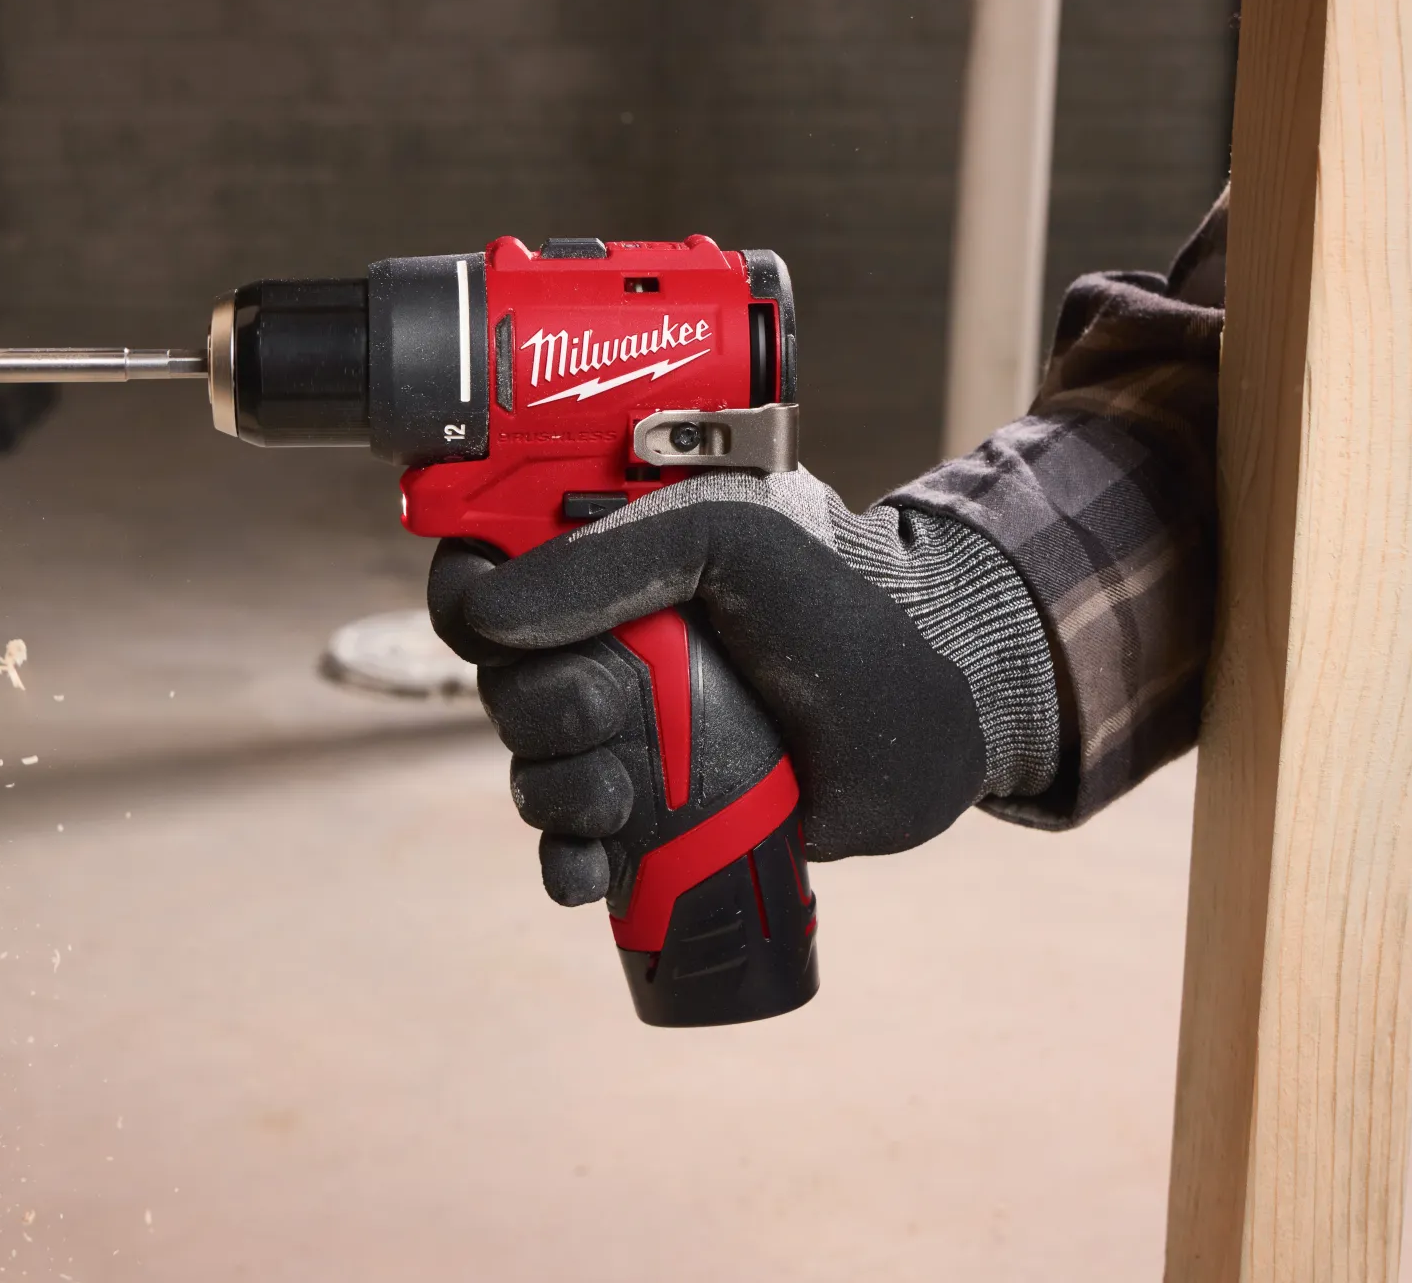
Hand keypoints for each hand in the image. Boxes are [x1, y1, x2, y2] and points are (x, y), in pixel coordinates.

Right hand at [428, 467, 1056, 904]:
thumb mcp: (733, 540)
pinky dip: (568, 862)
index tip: (487, 626)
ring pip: (530, 764)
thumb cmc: (850, 601)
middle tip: (609, 714)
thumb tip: (489, 614)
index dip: (467, 594)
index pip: (490, 558)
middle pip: (499, 677)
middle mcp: (611, 635)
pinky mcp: (661, 806)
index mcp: (616, 550)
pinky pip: (576, 843)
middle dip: (535, 710)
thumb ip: (609, 558)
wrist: (943, 715)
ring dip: (554, 790)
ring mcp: (634, 724)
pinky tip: (593, 872)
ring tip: (621, 796)